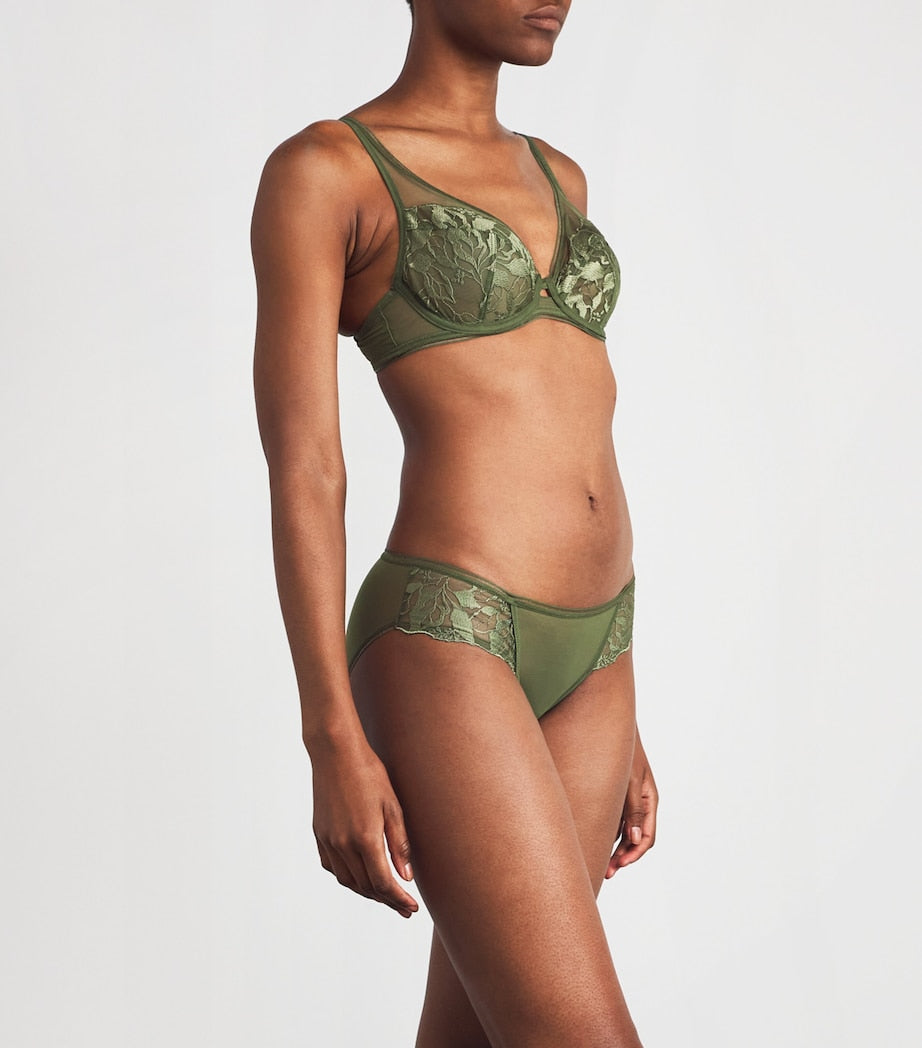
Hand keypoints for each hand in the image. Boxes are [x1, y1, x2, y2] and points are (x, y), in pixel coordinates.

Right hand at [310, 738, 418, 917]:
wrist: (335, 753)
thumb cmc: (369, 773)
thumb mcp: (392, 805)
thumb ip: (399, 844)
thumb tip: (405, 877)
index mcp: (365, 838)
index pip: (383, 883)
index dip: (398, 899)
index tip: (412, 908)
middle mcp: (343, 845)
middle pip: (366, 887)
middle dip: (386, 900)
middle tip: (404, 907)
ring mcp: (328, 841)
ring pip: (347, 880)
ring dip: (367, 892)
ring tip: (385, 895)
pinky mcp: (319, 834)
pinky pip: (332, 867)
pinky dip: (347, 877)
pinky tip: (359, 876)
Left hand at [606, 726, 657, 876]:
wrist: (610, 727)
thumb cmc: (623, 751)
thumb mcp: (629, 781)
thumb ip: (633, 810)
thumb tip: (636, 841)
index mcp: (649, 800)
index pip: (648, 836)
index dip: (634, 854)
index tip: (620, 865)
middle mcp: (641, 803)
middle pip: (635, 839)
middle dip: (622, 857)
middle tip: (606, 873)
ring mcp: (628, 801)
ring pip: (623, 832)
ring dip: (613, 848)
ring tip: (598, 864)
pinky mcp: (615, 796)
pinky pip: (613, 820)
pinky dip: (606, 833)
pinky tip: (593, 841)